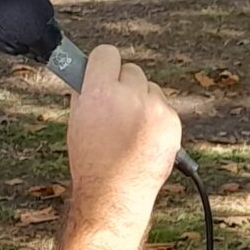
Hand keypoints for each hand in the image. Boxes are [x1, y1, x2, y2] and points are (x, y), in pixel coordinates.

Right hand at [63, 45, 183, 210]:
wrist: (115, 195)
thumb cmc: (93, 163)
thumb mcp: (77, 122)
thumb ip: (86, 93)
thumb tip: (91, 74)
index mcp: (100, 93)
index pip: (106, 54)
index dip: (102, 64)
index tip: (101, 69)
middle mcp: (130, 97)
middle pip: (131, 69)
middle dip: (123, 84)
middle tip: (115, 106)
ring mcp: (155, 109)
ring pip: (150, 88)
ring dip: (142, 101)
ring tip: (129, 128)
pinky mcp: (172, 123)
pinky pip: (164, 108)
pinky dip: (156, 118)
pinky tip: (143, 138)